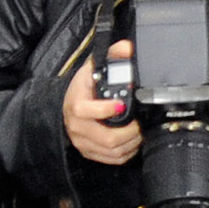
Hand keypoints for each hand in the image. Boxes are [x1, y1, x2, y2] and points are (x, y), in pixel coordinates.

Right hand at [64, 44, 142, 165]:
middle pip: (106, 138)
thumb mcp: (93, 69)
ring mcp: (83, 142)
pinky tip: (132, 142)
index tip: (121, 105)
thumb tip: (127, 48)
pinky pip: (111, 159)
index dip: (106, 110)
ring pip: (111, 150)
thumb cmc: (82, 89)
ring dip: (131, 142)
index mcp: (76, 104)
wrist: (68, 107)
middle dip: (130, 132)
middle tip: (140, 123)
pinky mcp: (89, 152)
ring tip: (140, 131)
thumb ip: (111, 56)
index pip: (87, 111)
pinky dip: (126, 152)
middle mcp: (77, 126)